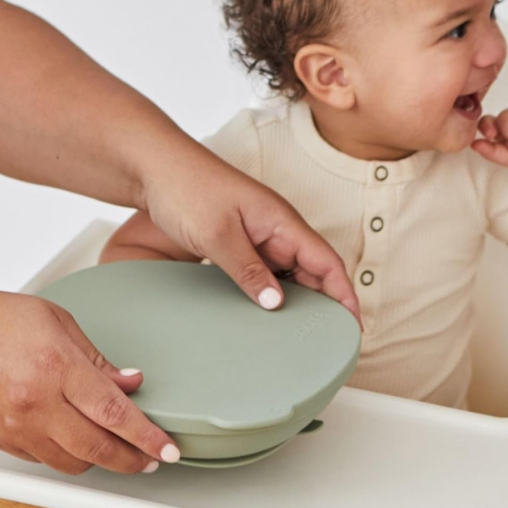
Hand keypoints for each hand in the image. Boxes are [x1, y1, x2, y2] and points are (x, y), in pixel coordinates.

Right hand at [0, 284, 180, 473]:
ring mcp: (16, 427)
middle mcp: (36, 404)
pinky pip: (46, 460)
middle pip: (98, 448)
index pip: (114, 412)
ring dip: (101, 460)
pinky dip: (68, 455)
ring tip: (120, 450)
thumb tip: (130, 382)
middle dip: (133, 459)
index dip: (147, 435)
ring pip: (72, 463)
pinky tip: (80, 442)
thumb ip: (97, 359)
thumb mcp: (57, 322)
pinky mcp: (2, 441)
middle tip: (153, 458)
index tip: (168, 448)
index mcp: (56, 368)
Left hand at [142, 151, 361, 325]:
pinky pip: (265, 271)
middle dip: (326, 303)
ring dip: (299, 300)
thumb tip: (277, 304)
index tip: (353, 326)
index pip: (327, 261)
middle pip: (313, 270)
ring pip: (289, 273)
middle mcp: (276, 228)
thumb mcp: (218, 234)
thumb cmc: (186, 187)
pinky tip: (265, 313)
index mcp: (281, 220)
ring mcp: (258, 234)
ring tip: (301, 334)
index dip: (344, 294)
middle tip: (327, 341)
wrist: (153, 166)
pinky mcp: (239, 240)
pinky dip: (272, 292)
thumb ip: (248, 270)